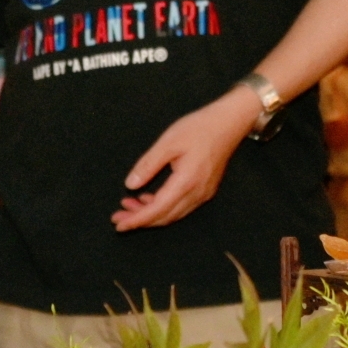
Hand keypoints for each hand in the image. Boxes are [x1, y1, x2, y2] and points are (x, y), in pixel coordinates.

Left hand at [114, 88, 258, 231]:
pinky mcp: (205, 189)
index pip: (157, 210)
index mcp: (186, 182)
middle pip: (165, 217)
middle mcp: (197, 193)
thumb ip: (148, 165)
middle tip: (118, 217)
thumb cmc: (199, 128)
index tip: (119, 224)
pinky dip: (163, 207)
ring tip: (129, 205)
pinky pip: (181, 206)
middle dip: (140, 220)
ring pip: (173, 214)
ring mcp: (203, 193)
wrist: (228, 123)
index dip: (137, 219)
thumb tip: (130, 184)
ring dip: (151, 214)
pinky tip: (149, 198)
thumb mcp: (168, 142)